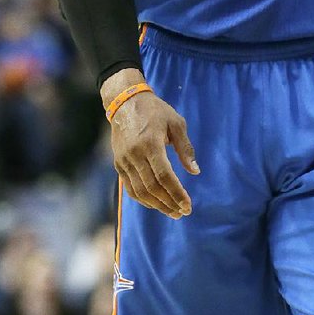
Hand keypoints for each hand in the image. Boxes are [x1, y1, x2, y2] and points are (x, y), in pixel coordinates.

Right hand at [110, 90, 198, 218]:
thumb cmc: (155, 111)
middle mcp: (135, 154)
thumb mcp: (176, 123)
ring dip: (157, 205)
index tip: (188, 205)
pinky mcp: (118, 164)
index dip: (176, 193)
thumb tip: (195, 171)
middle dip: (169, 203)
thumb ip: (185, 148)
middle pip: (152, 188)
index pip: (164, 176)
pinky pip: (130, 188)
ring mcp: (124, 161)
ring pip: (140, 191)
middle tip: (183, 212)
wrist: (125, 102)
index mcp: (150, 143)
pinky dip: (143, 200)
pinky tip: (156, 204)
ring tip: (172, 212)